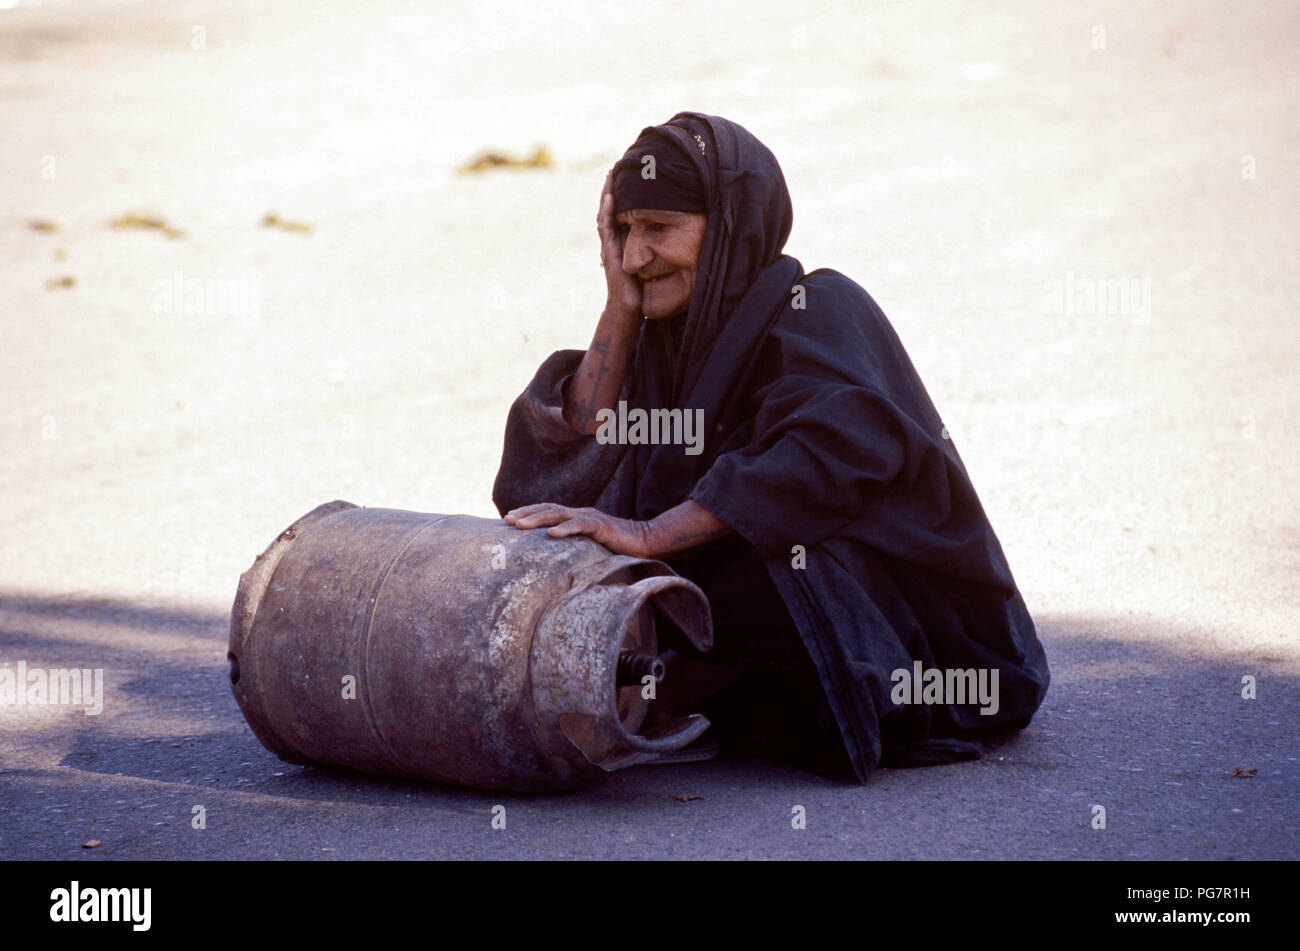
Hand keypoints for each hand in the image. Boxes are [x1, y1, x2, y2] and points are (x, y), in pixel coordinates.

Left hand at [504, 502, 653, 557]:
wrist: (644, 541)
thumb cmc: (617, 545)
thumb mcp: (589, 544)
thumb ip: (574, 544)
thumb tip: (554, 555)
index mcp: (576, 516)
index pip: (548, 510)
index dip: (528, 512)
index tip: (508, 519)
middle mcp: (580, 513)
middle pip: (548, 509)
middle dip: (526, 514)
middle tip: (507, 520)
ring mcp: (590, 517)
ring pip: (559, 514)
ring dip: (538, 519)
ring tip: (520, 525)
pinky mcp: (602, 526)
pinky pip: (581, 525)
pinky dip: (565, 529)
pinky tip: (552, 533)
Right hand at [598, 170, 641, 318]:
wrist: (627, 310)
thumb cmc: (639, 290)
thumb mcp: (648, 265)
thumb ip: (652, 250)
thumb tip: (669, 238)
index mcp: (620, 242)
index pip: (619, 213)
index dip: (620, 195)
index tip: (625, 176)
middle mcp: (612, 242)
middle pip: (609, 209)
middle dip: (611, 188)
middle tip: (614, 167)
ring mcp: (609, 247)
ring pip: (605, 214)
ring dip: (607, 194)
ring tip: (610, 175)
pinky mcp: (609, 254)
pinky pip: (606, 228)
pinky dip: (607, 212)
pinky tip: (610, 197)